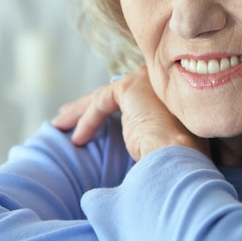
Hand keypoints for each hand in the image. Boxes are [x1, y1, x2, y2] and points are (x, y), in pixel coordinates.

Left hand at [53, 67, 208, 160]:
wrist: (181, 156)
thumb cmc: (177, 160)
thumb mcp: (162, 144)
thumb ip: (149, 134)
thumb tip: (137, 145)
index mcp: (167, 96)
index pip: (129, 99)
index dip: (104, 110)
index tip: (86, 122)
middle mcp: (158, 83)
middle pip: (112, 95)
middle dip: (85, 107)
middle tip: (65, 117)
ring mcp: (146, 81)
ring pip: (103, 97)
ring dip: (79, 113)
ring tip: (60, 125)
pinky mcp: (130, 86)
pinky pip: (101, 103)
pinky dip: (87, 120)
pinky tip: (78, 138)